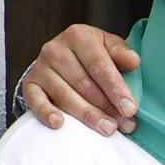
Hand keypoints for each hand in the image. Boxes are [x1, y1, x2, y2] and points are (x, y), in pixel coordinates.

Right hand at [22, 25, 141, 134]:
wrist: (65, 57)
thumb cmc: (94, 55)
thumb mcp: (110, 48)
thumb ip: (121, 54)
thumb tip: (133, 61)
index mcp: (78, 36)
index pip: (99, 65)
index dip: (116, 88)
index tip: (130, 108)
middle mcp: (55, 49)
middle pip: (83, 83)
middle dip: (106, 107)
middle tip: (125, 124)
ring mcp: (40, 67)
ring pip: (65, 95)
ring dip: (87, 115)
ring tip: (108, 129)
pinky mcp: (30, 84)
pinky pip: (35, 101)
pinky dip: (46, 113)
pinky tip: (59, 124)